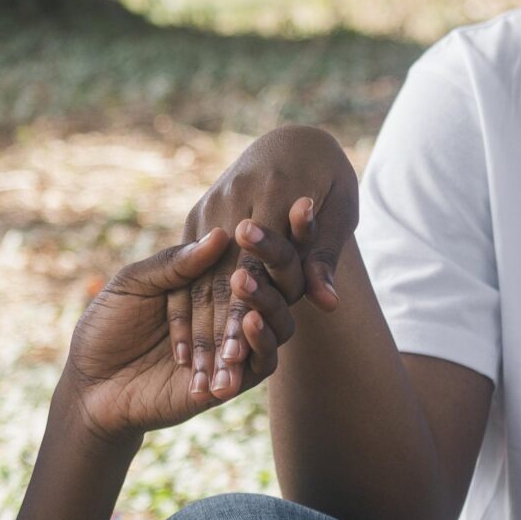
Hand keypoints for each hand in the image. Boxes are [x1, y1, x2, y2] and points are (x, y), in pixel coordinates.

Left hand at [64, 229, 291, 434]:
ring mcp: (234, 349)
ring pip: (277, 324)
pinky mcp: (233, 383)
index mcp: (208, 283)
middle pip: (274, 286)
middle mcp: (228, 314)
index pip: (248, 255)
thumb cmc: (106, 327)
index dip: (266, 235)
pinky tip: (246, 321)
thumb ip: (174, 264)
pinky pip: (261, 364)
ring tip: (244, 281)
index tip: (284, 207)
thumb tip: (221, 234)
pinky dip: (258, 340)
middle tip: (257, 239)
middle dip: (276, 260)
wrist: (90, 385)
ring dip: (266, 301)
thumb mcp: (133, 284)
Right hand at [178, 126, 359, 398]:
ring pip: (199, 277)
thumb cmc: (329, 178)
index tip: (239, 362)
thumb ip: (324, 258)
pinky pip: (184, 267)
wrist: (295, 137)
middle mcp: (232, 196)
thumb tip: (327, 303)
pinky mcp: (196, 215)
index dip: (243, 316)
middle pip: (220, 276)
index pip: (254, 265)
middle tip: (214, 382)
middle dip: (215, 333)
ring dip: (195, 330)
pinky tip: (181, 350)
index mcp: (269, 190)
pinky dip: (182, 310)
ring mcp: (208, 205)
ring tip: (197, 377)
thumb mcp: (339, 213)